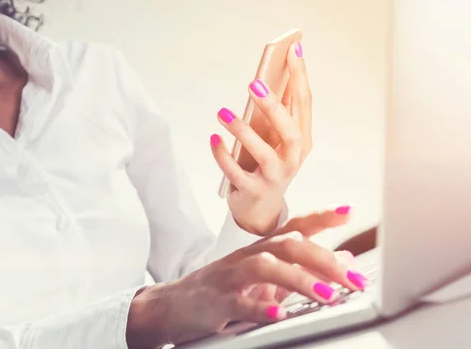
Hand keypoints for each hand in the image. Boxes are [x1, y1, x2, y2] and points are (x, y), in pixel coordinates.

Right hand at [127, 207, 367, 347]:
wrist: (171, 305)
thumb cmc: (223, 290)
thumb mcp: (265, 280)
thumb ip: (302, 269)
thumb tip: (344, 261)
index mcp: (260, 249)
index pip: (294, 226)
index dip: (321, 216)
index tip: (349, 211)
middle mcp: (247, 256)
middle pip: (286, 244)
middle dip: (323, 259)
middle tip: (353, 278)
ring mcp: (230, 277)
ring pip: (264, 267)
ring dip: (298, 279)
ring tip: (326, 294)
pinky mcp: (215, 301)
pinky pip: (238, 302)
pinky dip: (259, 307)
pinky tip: (279, 313)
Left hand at [211, 42, 312, 234]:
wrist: (261, 210)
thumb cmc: (267, 166)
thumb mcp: (275, 141)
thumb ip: (275, 115)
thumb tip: (265, 78)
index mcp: (301, 141)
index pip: (304, 105)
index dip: (300, 77)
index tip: (293, 49)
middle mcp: (292, 160)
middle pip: (290, 131)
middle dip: (274, 107)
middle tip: (254, 84)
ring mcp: (274, 178)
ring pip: (264, 154)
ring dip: (243, 132)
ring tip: (222, 113)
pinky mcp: (253, 191)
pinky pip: (235, 173)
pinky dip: (222, 156)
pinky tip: (213, 138)